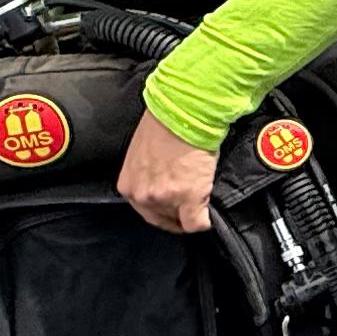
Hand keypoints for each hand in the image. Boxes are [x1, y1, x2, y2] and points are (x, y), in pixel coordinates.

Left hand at [120, 110, 217, 233]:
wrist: (184, 112)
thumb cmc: (165, 125)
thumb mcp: (143, 156)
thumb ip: (148, 177)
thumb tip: (163, 185)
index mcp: (128, 186)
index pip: (146, 212)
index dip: (164, 209)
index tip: (175, 205)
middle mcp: (142, 196)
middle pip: (162, 220)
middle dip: (177, 213)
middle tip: (189, 204)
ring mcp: (165, 199)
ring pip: (181, 222)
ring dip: (191, 211)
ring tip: (199, 193)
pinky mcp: (189, 198)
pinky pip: (198, 223)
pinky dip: (205, 220)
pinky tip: (208, 209)